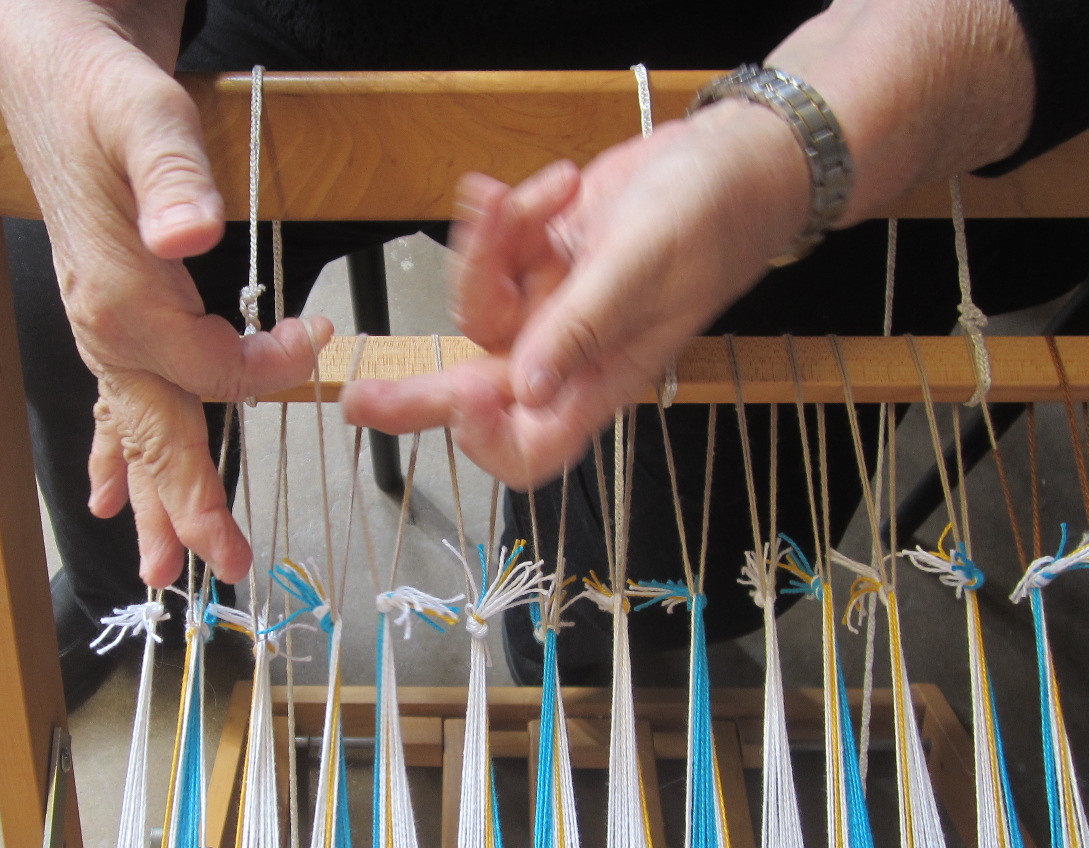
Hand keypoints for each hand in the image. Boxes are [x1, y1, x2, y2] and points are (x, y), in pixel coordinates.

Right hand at [0, 0, 330, 584]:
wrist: (51, 70)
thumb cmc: (104, 91)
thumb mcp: (144, 113)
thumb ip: (171, 176)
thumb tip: (190, 235)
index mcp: (120, 294)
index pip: (208, 366)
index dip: (268, 369)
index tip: (319, 338)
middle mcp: (103, 327)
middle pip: (158, 434)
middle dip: (192, 506)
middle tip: (231, 566)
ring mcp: (99, 329)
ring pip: (133, 434)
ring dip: (153, 503)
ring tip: (162, 572)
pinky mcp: (105, 318)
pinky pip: (112, 404)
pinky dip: (117, 455)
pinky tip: (110, 496)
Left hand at [341, 0, 1033, 488]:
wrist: (734, 158)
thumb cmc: (710, 220)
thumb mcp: (644, 267)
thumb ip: (582, 325)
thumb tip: (527, 389)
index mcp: (598, 381)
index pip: (533, 447)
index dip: (490, 440)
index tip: (464, 397)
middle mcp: (565, 358)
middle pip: (476, 394)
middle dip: (416, 392)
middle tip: (354, 396)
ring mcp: (549, 309)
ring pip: (477, 305)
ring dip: (490, 245)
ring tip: (536, 193)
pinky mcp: (539, 262)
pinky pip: (494, 250)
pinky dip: (510, 213)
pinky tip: (557, 180)